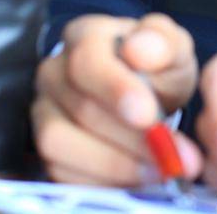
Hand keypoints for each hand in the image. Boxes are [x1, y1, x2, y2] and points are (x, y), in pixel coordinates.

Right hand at [31, 13, 202, 185]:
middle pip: (78, 107)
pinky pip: (59, 170)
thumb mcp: (173, 50)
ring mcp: (44, 110)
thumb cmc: (156, 68)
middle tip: (169, 155)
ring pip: (59, 141)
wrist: (146, 97)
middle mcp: (54, 72)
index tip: (148, 114)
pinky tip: (135, 177)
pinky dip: (100, 180)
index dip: (115, 89)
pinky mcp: (46, 148)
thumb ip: (163, 43)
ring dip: (113, 163)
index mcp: (84, 37)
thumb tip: (139, 48)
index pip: (87, 60)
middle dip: (129, 137)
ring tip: (157, 169)